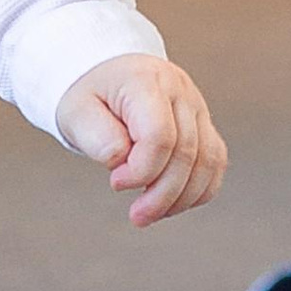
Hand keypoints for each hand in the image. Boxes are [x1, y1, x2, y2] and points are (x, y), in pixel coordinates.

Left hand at [56, 55, 227, 226]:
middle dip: (163, 194)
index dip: (142, 170)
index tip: (116, 182)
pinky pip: (215, 161)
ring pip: (208, 160)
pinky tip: (173, 203)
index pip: (159, 135)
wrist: (106, 74)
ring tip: (152, 213)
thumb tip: (121, 160)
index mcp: (144, 81)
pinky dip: (199, 189)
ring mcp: (196, 105)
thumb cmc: (89, 95)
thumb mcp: (75, 111)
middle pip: (186, 152)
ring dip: (183, 197)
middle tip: (137, 216)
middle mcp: (178, 90)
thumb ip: (95, 136)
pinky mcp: (203, 123)